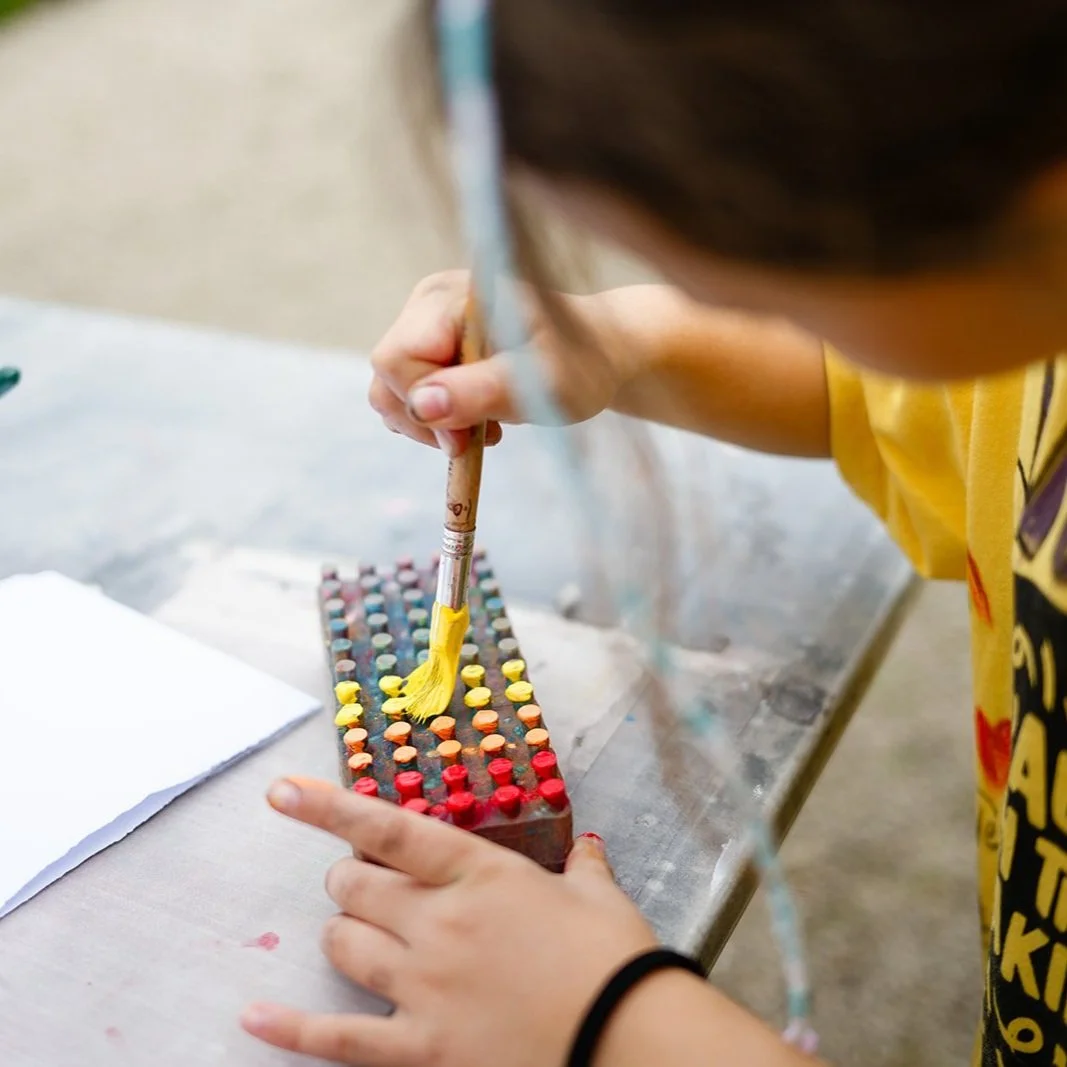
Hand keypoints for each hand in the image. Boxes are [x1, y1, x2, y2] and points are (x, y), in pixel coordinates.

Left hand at [242, 778, 656, 1066]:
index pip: (388, 830)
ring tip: (357, 934)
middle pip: (354, 887)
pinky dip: (291, 1029)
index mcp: (478, 874)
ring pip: (342, 945)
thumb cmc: (614, 959)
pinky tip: (254, 1017)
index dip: (329, 807)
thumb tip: (586, 846)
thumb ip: (582, 866)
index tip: (283, 791)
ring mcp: (424, 985)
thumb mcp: (599, 897)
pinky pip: (339, 1038)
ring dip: (342, 933)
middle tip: (366, 884)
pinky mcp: (421, 1046)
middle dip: (350, 881)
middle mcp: (438, 922)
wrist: (629, 1038)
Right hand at [369, 271, 626, 457]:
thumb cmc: (580, 364)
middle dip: (427, 417)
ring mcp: (427, 318)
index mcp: (454, 297)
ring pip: (390, 387)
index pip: (397, 359)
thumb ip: (479, 392)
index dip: (424, 406)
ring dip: (432, 421)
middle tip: (476, 437)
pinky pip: (407, 389)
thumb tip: (422, 406)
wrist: (602, 351)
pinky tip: (476, 416)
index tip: (466, 437)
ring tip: (483, 427)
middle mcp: (431, 299)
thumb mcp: (539, 385)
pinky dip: (437, 414)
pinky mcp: (431, 341)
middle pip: (387, 373)